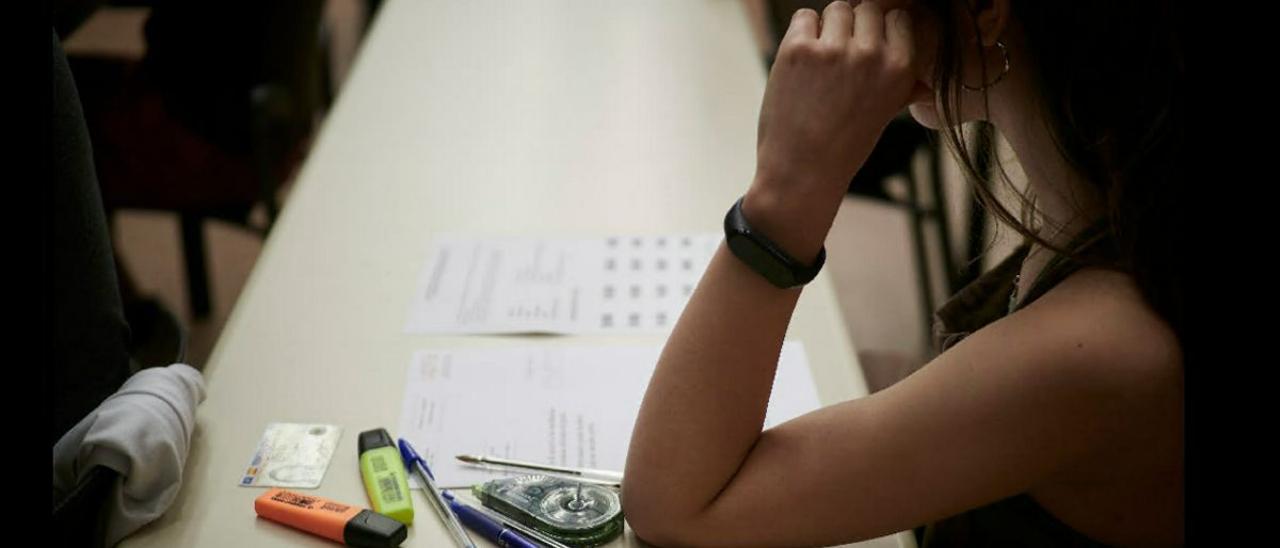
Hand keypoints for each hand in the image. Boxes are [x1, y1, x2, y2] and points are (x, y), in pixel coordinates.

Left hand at [745, 1, 919, 260]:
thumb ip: (904, 86)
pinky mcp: (798, 50)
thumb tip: (921, 74)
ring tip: (821, 62)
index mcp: (900, 68)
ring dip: (828, 28)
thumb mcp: (886, 115)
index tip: (867, 45)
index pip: (898, 17)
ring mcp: (834, 50)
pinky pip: (804, 17)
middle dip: (853, 27)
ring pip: (836, 9)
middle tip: (839, 58)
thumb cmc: (844, 145)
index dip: (881, 27)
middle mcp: (871, 55)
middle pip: (867, 9)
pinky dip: (802, 33)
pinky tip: (801, 62)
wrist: (802, 172)